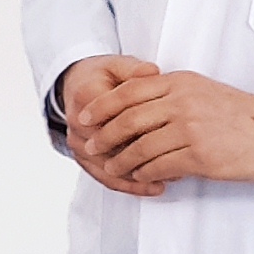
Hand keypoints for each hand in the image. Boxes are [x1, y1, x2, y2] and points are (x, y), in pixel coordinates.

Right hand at [58, 54, 162, 198]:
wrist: (75, 86)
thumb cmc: (101, 76)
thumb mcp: (117, 65)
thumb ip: (134, 69)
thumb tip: (152, 72)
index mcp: (86, 97)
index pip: (117, 118)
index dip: (145, 128)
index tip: (172, 132)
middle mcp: (78, 123)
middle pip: (114, 147)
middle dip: (145, 156)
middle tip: (178, 160)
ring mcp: (79, 143)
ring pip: (109, 167)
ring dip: (140, 175)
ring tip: (170, 177)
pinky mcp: (83, 157)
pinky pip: (104, 177)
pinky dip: (130, 185)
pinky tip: (152, 188)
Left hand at [76, 71, 253, 193]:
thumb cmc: (242, 114)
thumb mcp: (204, 91)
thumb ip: (172, 94)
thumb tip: (138, 107)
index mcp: (181, 83)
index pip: (129, 90)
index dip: (102, 105)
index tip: (86, 117)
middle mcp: (182, 102)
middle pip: (128, 119)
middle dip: (104, 135)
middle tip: (92, 147)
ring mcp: (190, 129)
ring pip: (140, 147)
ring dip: (122, 161)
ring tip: (114, 168)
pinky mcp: (200, 156)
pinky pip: (160, 167)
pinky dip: (145, 174)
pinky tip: (141, 177)